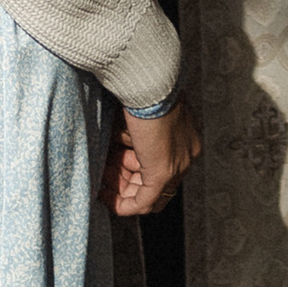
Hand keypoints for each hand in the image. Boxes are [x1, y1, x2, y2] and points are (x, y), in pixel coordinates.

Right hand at [104, 99, 199, 220]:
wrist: (151, 82)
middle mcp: (187, 153)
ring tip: (100, 180)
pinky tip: (105, 197)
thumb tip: (113, 148)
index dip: (135, 169)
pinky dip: (124, 204)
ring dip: (121, 190)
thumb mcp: (137, 116)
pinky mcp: (164, 172)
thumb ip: (131, 136)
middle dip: (126, 182)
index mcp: (186, 136)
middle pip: (157, 184)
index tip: (113, 164)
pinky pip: (144, 202)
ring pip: (149, 194)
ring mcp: (178, 165)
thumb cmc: (142, 89)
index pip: (163, 165)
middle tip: (103, 175)